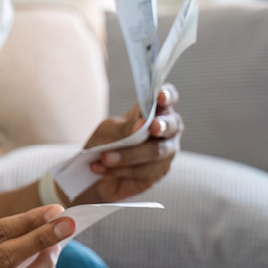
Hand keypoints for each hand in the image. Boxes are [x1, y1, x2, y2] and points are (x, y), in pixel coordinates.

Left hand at [74, 84, 182, 203]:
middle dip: (162, 126)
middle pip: (172, 125)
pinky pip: (145, 171)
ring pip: (156, 152)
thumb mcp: (109, 130)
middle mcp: (166, 129)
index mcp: (155, 110)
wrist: (96, 171)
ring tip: (104, 158)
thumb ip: (125, 127)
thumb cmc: (106, 142)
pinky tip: (104, 170)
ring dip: (128, 155)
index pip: (168, 98)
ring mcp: (166, 152)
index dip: (168, 95)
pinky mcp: (158, 172)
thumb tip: (142, 125)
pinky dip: (123, 170)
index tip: (160, 96)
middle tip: (151, 127)